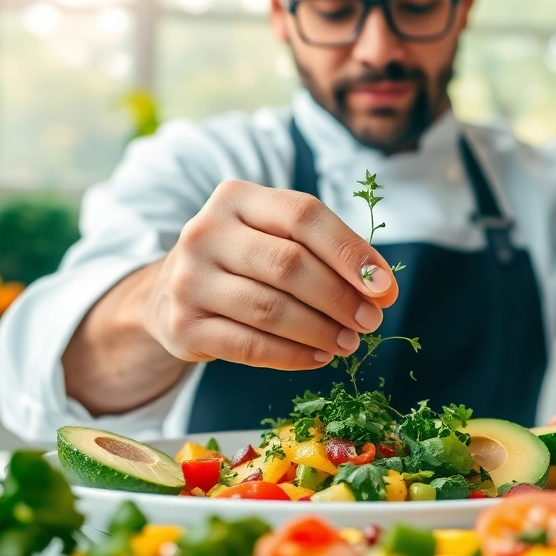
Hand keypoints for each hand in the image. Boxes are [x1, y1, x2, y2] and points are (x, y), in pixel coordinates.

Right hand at [142, 180, 398, 369]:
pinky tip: (318, 357)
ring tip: (349, 343)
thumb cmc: (243, 261)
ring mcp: (189, 279)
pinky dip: (291, 355)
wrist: (170, 293)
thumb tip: (381, 290)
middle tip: (371, 321)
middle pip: (289, 264)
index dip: (350, 251)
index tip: (385, 286)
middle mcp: (206, 232)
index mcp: (236, 198)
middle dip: (340, 297)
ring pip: (270, 309)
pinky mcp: (183, 325)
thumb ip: (324, 253)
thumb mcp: (273, 237)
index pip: (303, 215)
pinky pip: (248, 346)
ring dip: (320, 331)